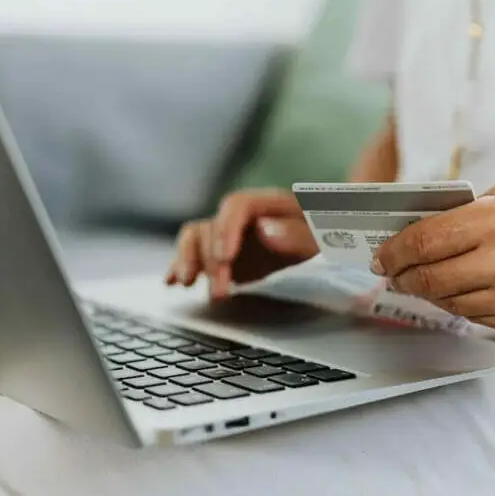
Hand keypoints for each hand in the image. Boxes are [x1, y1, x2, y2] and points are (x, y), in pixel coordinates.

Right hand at [166, 188, 318, 299]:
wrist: (322, 235)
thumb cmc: (323, 232)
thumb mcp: (322, 234)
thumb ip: (296, 233)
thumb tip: (264, 231)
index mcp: (266, 203)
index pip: (236, 205)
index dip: (227, 229)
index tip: (225, 257)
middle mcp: (241, 216)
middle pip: (213, 227)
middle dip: (211, 261)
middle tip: (221, 292)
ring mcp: (228, 233)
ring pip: (196, 237)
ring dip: (188, 260)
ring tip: (187, 284)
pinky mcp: (222, 253)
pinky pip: (195, 253)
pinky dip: (181, 266)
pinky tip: (171, 282)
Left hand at [371, 180, 494, 335]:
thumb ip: (475, 210)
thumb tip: (429, 228)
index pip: (425, 241)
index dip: (394, 251)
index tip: (381, 255)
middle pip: (429, 279)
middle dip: (402, 276)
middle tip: (391, 273)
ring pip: (450, 303)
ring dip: (429, 293)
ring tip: (420, 281)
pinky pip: (480, 319)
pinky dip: (462, 305)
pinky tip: (460, 292)